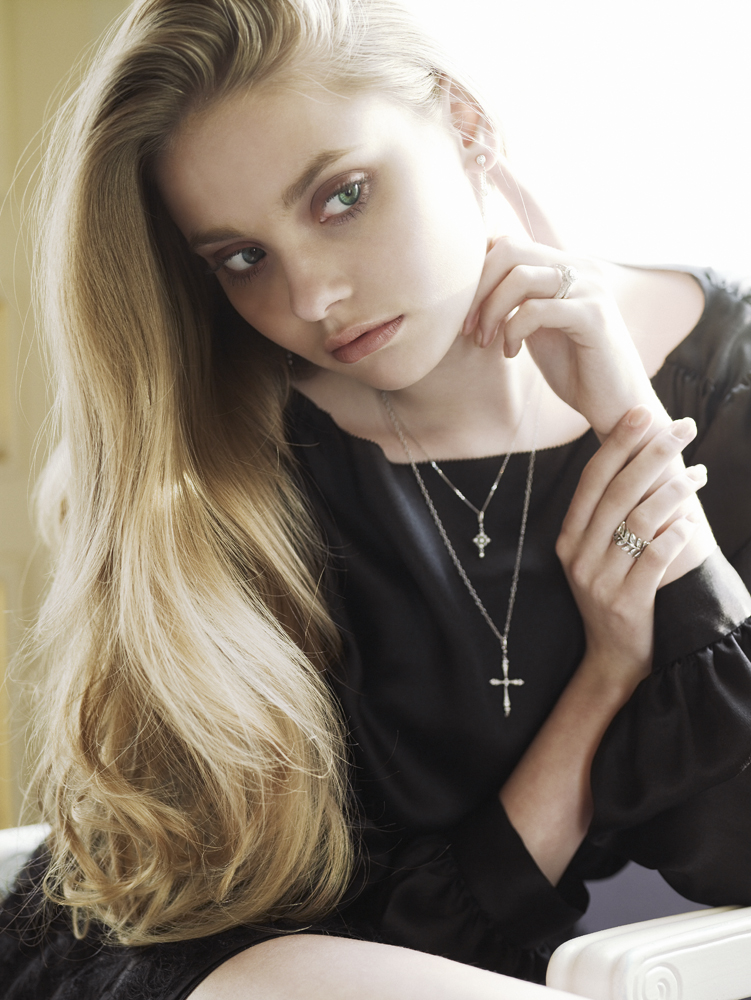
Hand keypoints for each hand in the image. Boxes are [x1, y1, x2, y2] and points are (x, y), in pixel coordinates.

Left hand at [462, 236, 658, 437]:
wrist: (616, 403)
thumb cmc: (574, 367)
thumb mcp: (537, 325)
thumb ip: (515, 299)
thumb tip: (471, 284)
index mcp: (566, 264)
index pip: (508, 242)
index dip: (477, 273)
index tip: (464, 312)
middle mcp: (581, 266)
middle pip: (510, 248)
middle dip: (477, 289)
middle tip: (467, 327)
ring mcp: (591, 288)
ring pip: (520, 276)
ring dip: (491, 311)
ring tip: (485, 341)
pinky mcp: (594, 316)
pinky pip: (536, 310)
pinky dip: (512, 331)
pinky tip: (511, 353)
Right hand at [555, 406, 707, 687]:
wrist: (613, 659)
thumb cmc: (614, 595)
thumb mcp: (599, 555)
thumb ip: (612, 516)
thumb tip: (644, 461)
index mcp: (569, 538)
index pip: (592, 480)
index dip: (617, 444)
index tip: (643, 413)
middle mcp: (579, 555)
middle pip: (618, 492)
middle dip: (652, 454)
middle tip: (683, 428)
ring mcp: (600, 580)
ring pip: (639, 521)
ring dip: (674, 491)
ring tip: (699, 474)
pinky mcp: (626, 602)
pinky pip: (655, 558)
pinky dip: (677, 535)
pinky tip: (694, 521)